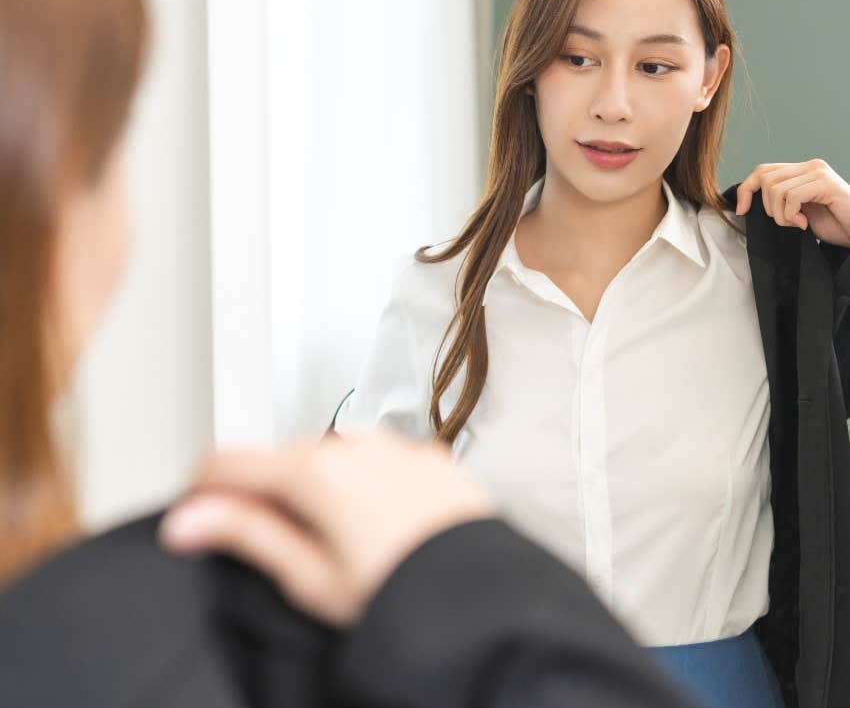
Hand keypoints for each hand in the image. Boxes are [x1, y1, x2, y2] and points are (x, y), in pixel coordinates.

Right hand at [159, 432, 494, 626]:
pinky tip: (378, 526)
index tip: (196, 515)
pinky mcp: (425, 457)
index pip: (228, 462)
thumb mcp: (311, 577)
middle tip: (278, 548)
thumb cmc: (404, 595)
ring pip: (329, 456)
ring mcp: (394, 446)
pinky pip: (375, 460)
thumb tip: (191, 520)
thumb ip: (248, 534)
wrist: (484, 598)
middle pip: (280, 457)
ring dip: (318, 488)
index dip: (201, 491)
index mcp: (315, 470)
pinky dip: (362, 484)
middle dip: (265, 493)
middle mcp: (355, 444)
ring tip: (338, 544)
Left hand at [736, 159, 849, 247]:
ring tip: (797, 223)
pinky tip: (804, 224)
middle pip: (765, 180)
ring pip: (776, 189)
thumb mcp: (796, 211)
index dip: (745, 190)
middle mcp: (809, 166)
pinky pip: (792, 196)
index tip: (741, 211)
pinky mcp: (826, 183)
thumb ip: (778, 201)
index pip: (762, 171)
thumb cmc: (831, 223)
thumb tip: (744, 204)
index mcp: (801, 170)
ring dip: (780, 215)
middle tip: (787, 222)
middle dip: (768, 208)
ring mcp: (818, 172)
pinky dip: (791, 215)